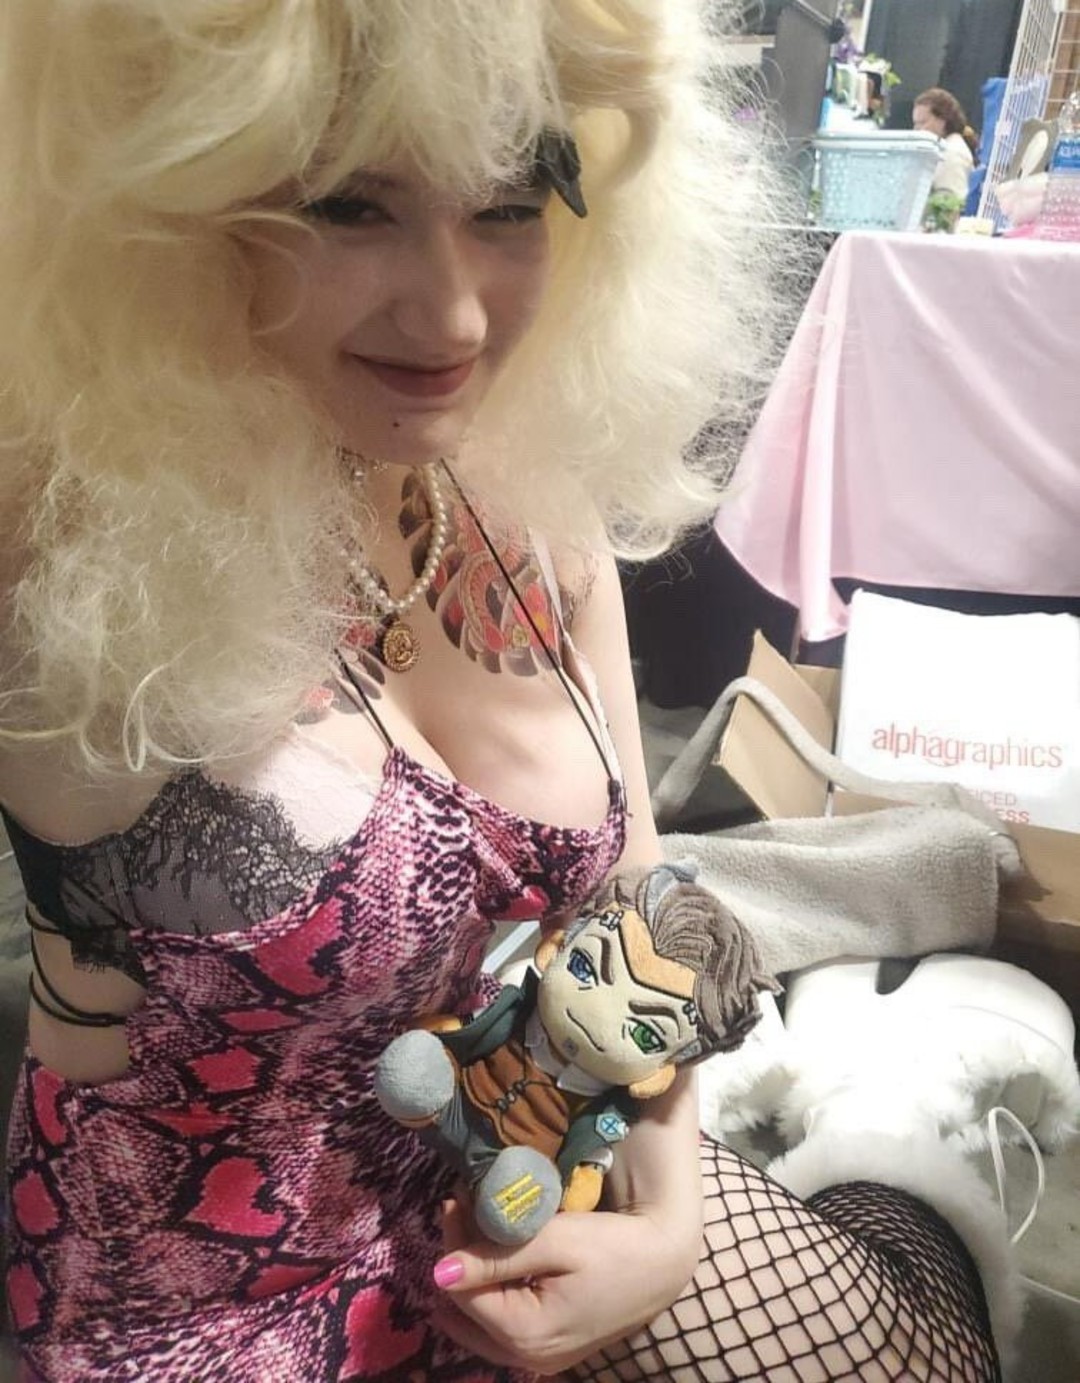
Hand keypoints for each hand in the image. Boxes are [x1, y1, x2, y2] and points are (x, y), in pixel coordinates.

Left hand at [431, 1196, 699, 1375]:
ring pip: (480, 1325)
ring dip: (472, 1277)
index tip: (456, 1196)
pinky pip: (503, 1329)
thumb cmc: (612, 1246)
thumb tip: (439, 1272)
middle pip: (466, 1313)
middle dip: (458, 1259)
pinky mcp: (554, 1348)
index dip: (453, 1241)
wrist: (665, 1261)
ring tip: (474, 1229)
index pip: (463, 1290)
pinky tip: (493, 1262)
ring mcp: (542, 1360)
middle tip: (461, 1208)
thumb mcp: (554, 1241)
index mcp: (525, 1335)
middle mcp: (528, 1360)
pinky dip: (491, 1295)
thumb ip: (495, 1258)